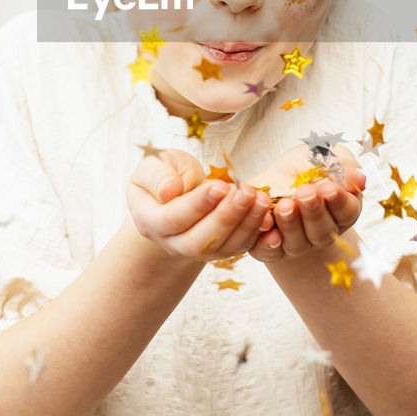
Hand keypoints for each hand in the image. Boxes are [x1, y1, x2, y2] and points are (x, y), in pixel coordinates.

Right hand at [127, 148, 274, 261]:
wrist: (176, 192)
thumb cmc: (166, 174)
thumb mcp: (154, 165)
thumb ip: (158, 175)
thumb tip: (169, 191)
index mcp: (149, 220)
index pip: (173, 219)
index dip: (197, 205)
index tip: (220, 185)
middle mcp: (172, 243)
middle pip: (199, 241)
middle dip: (226, 217)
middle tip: (247, 193)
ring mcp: (196, 250)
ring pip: (222, 247)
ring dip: (245, 224)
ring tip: (262, 199)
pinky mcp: (219, 249)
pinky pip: (238, 247)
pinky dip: (255, 232)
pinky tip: (267, 212)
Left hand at [246, 144, 365, 262]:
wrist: (269, 184)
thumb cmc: (300, 169)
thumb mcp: (320, 156)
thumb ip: (341, 164)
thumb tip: (359, 177)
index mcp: (341, 210)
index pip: (346, 211)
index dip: (338, 200)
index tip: (329, 187)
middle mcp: (322, 232)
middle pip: (323, 231)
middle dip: (314, 212)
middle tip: (305, 193)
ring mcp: (298, 244)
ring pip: (298, 243)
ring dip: (291, 224)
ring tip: (284, 205)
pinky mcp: (273, 250)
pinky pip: (270, 252)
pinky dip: (267, 242)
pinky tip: (266, 224)